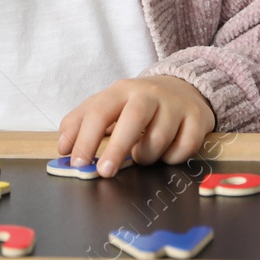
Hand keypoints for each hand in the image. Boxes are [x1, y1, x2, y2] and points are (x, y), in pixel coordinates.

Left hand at [58, 76, 215, 177]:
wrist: (182, 87)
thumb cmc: (136, 104)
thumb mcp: (107, 106)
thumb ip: (80, 123)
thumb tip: (62, 148)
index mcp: (121, 90)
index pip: (99, 111)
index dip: (86, 139)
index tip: (78, 164)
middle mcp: (149, 94)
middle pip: (133, 119)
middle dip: (117, 148)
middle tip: (106, 172)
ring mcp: (175, 105)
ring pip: (158, 140)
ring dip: (147, 156)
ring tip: (142, 154)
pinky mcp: (197, 119)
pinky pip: (183, 149)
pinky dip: (172, 157)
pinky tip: (167, 151)